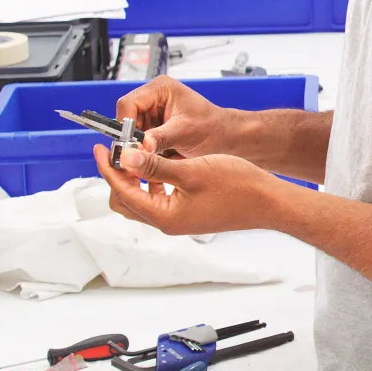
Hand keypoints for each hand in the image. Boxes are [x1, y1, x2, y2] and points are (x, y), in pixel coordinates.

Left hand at [92, 144, 283, 235]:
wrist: (269, 202)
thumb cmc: (238, 187)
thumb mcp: (192, 169)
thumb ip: (155, 164)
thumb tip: (126, 157)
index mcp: (164, 216)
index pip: (122, 191)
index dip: (109, 167)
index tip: (102, 147)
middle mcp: (167, 222)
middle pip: (126, 201)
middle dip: (119, 175)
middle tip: (118, 150)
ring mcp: (178, 220)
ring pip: (142, 200)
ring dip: (135, 178)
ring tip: (137, 155)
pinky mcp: (188, 213)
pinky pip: (159, 199)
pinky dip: (152, 183)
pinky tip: (160, 166)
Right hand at [114, 76, 237, 158]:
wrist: (226, 137)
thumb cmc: (213, 128)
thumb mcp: (185, 132)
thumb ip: (160, 138)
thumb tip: (141, 146)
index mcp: (160, 88)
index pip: (128, 104)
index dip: (125, 124)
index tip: (129, 143)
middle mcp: (154, 97)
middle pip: (127, 118)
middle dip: (132, 137)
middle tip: (138, 154)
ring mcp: (154, 112)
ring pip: (132, 131)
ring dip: (139, 145)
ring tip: (154, 154)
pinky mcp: (155, 126)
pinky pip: (140, 139)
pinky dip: (145, 149)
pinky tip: (157, 155)